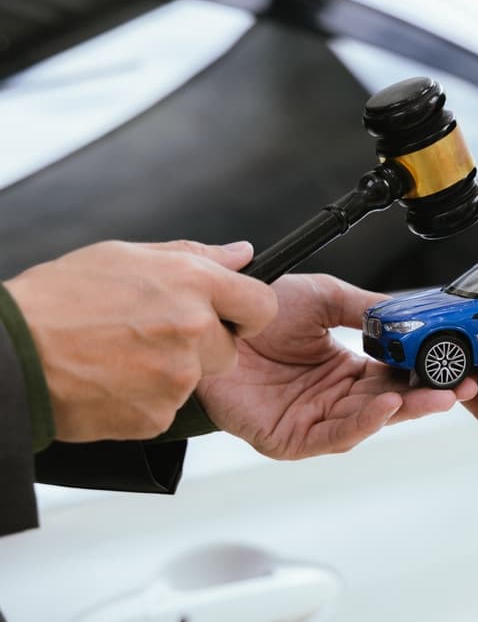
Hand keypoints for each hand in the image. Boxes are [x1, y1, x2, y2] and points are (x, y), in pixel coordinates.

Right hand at [4, 240, 276, 441]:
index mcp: (191, 283)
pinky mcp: (158, 415)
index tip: (231, 315)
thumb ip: (195, 255)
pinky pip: (169, 407)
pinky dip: (147, 398)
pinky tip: (114, 379)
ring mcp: (177, 376)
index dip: (247, 312)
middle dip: (204, 345)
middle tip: (155, 335)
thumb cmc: (58, 300)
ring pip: (198, 380)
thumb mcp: (126, 256)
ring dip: (173, 372)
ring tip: (124, 354)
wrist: (13, 355)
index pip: (262, 305)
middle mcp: (192, 329)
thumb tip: (240, 253)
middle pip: (231, 349)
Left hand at [196, 274, 477, 459]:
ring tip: (428, 395)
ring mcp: (313, 421)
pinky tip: (383, 407)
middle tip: (456, 386)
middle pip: (389, 404)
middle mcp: (333, 398)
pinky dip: (362, 424)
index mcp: (346, 369)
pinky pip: (332, 437)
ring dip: (402, 410)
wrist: (209, 322)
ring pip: (368, 422)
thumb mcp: (322, 298)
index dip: (424, 372)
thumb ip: (366, 308)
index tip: (454, 363)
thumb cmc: (255, 313)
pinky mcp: (289, 439)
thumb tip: (408, 313)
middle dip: (425, 397)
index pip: (395, 376)